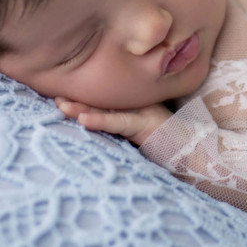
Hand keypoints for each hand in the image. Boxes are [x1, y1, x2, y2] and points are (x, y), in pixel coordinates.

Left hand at [53, 98, 173, 146]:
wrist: (192, 150)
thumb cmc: (165, 143)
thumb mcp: (137, 134)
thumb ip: (119, 127)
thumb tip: (94, 126)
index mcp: (127, 109)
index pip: (99, 101)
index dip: (79, 98)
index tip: (57, 96)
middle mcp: (131, 107)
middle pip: (98, 101)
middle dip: (75, 99)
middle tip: (53, 96)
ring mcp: (138, 113)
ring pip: (105, 109)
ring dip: (81, 108)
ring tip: (61, 106)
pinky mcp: (143, 124)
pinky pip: (118, 122)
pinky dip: (101, 120)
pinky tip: (84, 120)